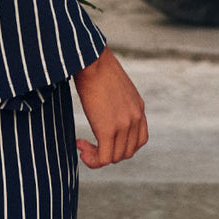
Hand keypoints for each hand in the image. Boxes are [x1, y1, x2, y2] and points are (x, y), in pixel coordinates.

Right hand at [73, 47, 147, 168]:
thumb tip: (102, 104)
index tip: (103, 139)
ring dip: (96, 156)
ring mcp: (123, 125)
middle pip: (126, 153)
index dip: (121, 146)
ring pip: (114, 158)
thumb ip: (115, 99)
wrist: (91, 59)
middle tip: (88, 144)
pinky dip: (91, 159)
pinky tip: (79, 145)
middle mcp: (135, 119)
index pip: (139, 141)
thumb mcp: (114, 84)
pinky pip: (103, 158)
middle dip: (107, 153)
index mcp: (138, 108)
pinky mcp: (108, 129)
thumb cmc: (95, 66)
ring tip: (82, 145)